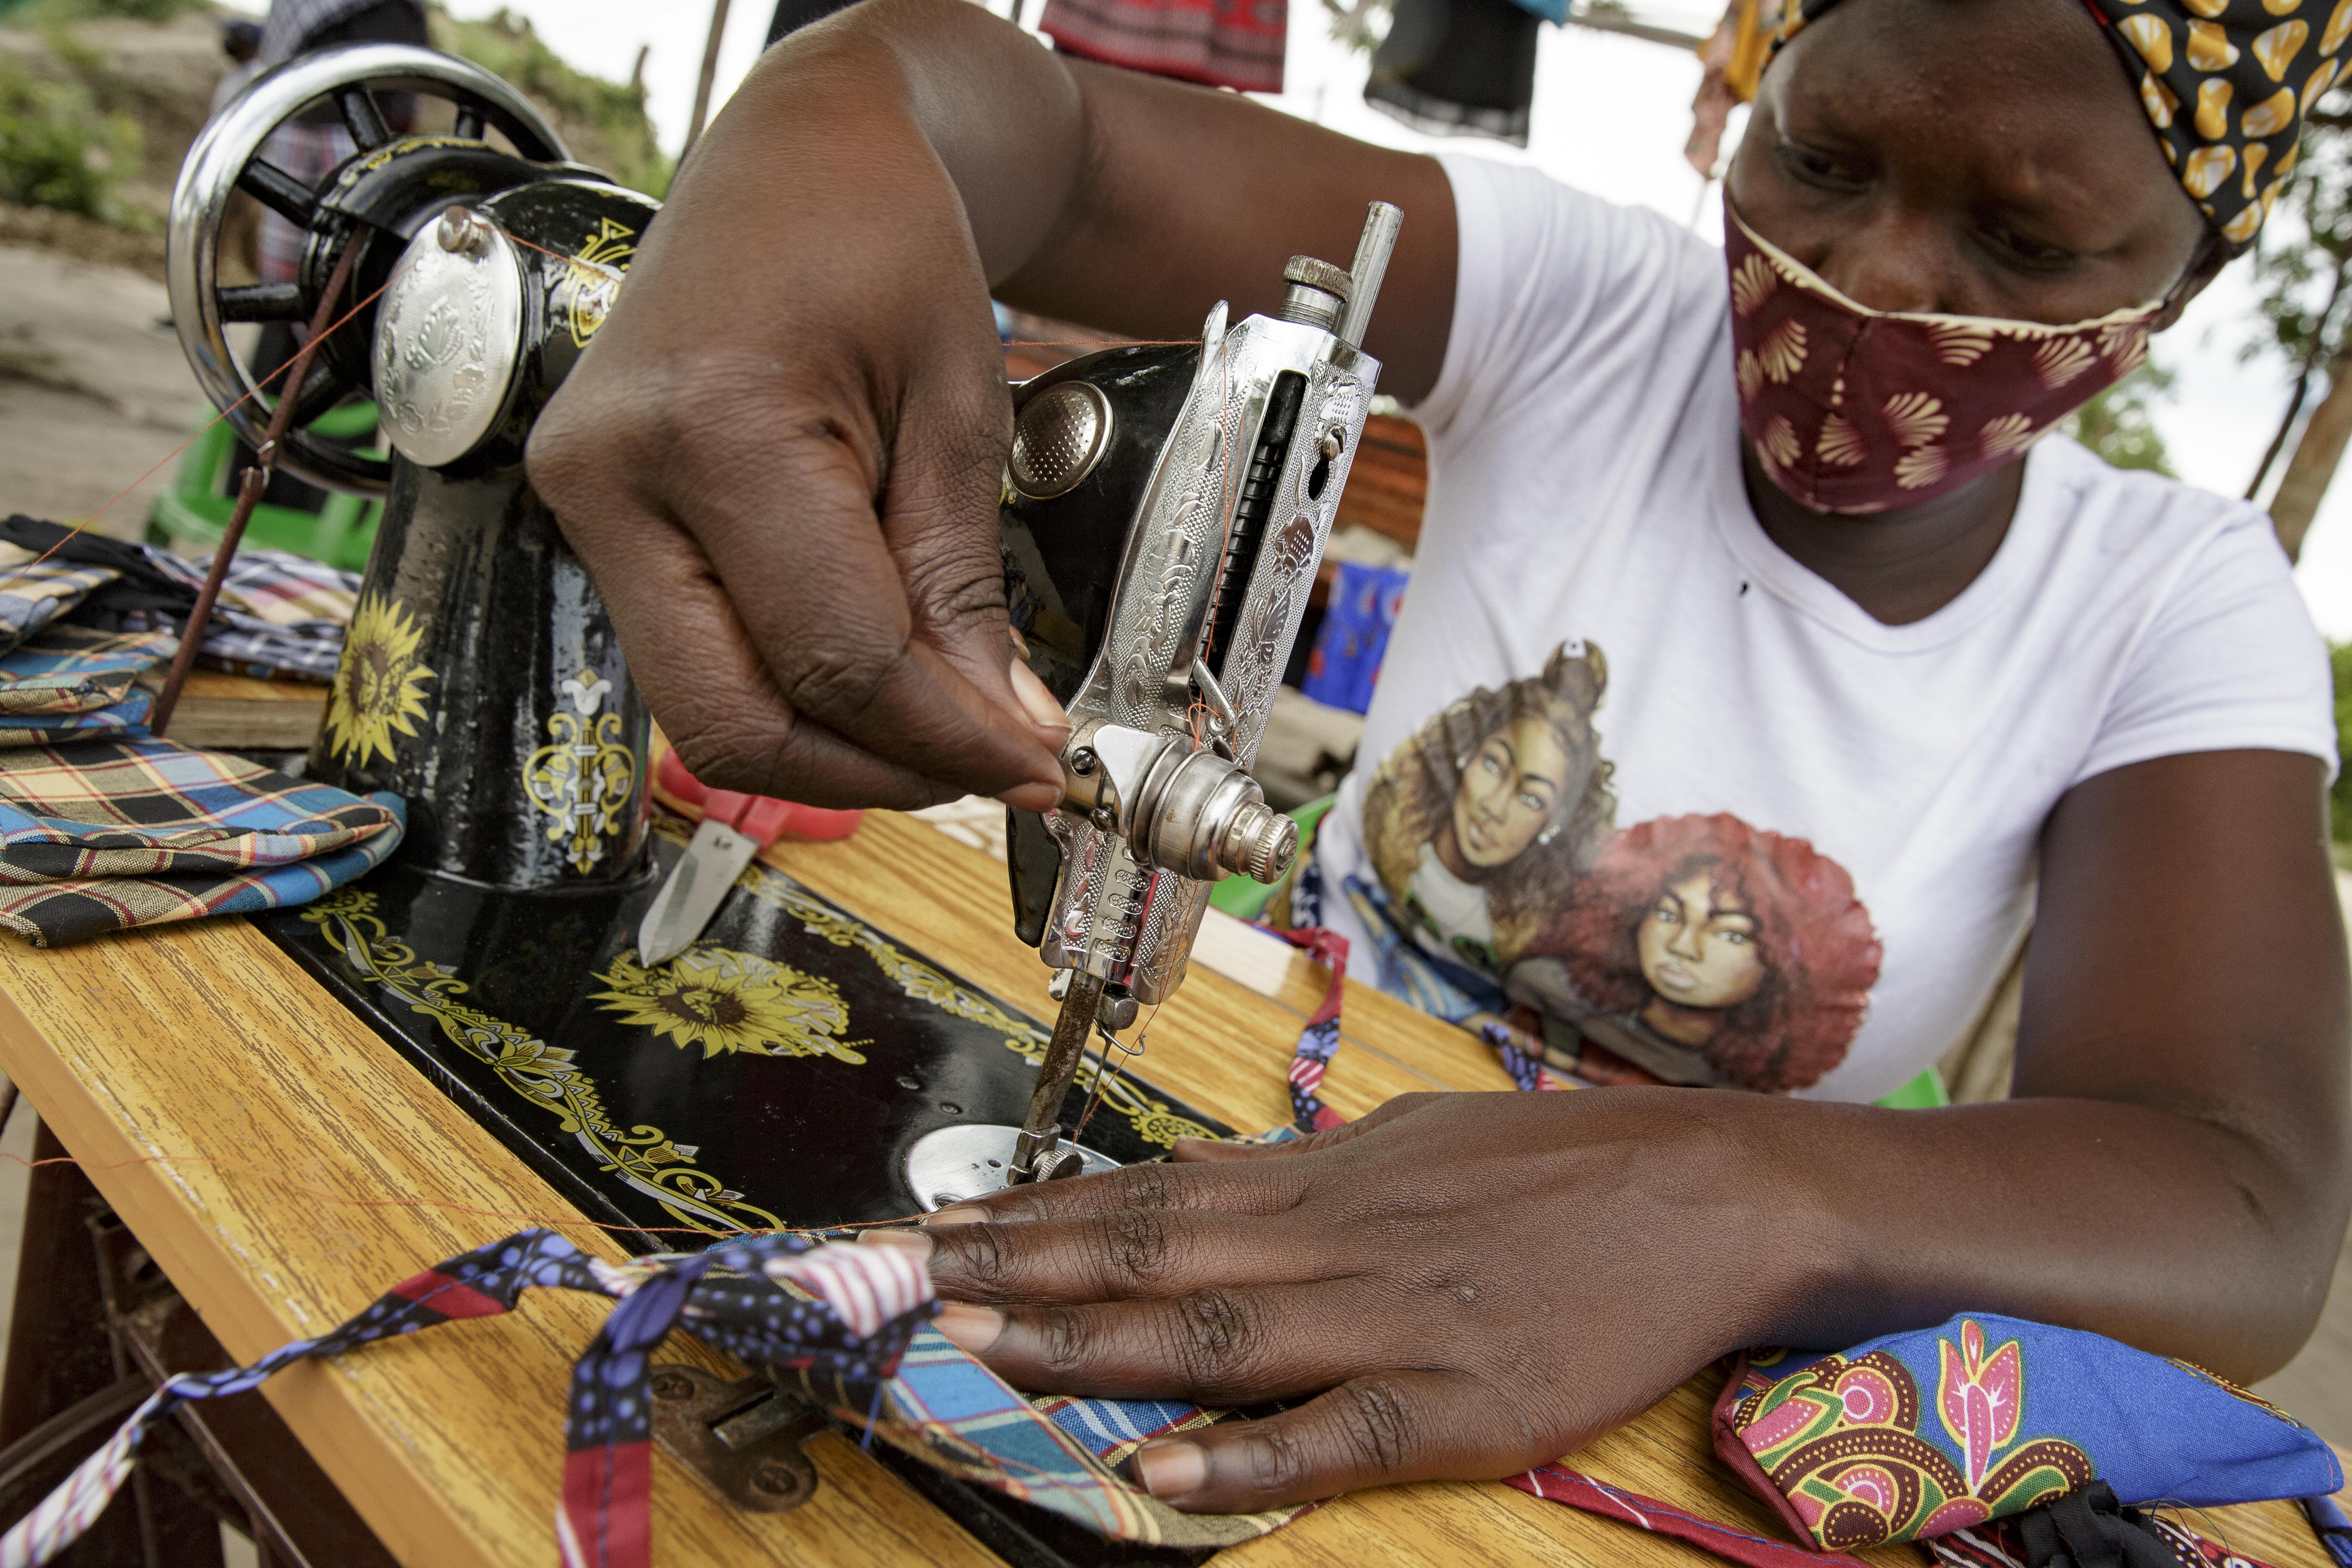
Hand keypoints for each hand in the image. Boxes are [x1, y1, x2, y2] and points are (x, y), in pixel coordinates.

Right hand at [526, 37, 1068, 811]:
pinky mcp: (595, 517)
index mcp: (715, 426)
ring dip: (835, 747)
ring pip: (705, 713)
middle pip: (738, 720)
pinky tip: (879, 674)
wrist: (801, 158)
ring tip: (944, 725)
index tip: (1037, 765)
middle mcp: (618, 475)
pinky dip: (794, 691)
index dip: (948, 740)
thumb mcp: (960, 406)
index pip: (838, 658)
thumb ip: (963, 584)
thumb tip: (1000, 732)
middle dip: (878, 771)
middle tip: (990, 768)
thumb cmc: (882, 239)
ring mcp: (587, 499)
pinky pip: (695, 658)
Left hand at [868, 1090, 1796, 1511]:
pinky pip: (1334, 1435)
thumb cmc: (1564, 1163)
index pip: (1149, 1194)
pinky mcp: (1460, 1400)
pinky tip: (1164, 1473)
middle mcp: (1338, 1240)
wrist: (1709, 1193)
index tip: (943, 1221)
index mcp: (1328, 1177)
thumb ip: (1313, 1169)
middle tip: (906, 1276)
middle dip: (1018, 1270)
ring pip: (1211, 1334)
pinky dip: (1245, 1456)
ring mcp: (1394, 1322)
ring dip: (1085, 1344)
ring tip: (977, 1347)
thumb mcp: (1418, 1138)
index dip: (1037, 1213)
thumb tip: (1220, 1178)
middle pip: (1150, 1256)